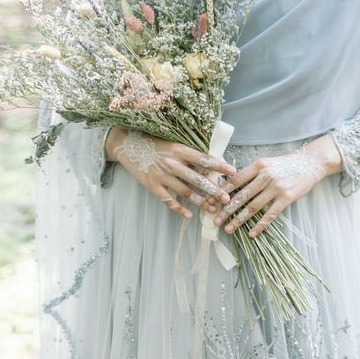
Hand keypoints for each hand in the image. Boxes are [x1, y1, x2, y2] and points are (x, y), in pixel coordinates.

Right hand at [105, 127, 234, 219]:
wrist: (126, 145)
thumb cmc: (153, 143)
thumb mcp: (172, 143)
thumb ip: (188, 153)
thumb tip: (209, 163)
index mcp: (179, 149)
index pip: (204, 159)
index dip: (219, 166)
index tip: (233, 172)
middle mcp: (172, 163)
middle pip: (197, 180)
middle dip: (214, 191)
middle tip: (226, 199)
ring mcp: (162, 176)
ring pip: (186, 192)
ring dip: (201, 202)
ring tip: (212, 209)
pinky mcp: (152, 186)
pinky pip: (169, 201)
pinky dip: (179, 209)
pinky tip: (189, 215)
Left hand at [215, 135, 342, 237]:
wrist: (310, 163)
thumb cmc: (284, 165)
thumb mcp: (266, 163)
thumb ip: (250, 173)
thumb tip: (229, 186)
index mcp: (258, 165)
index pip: (235, 180)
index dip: (222, 192)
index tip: (211, 202)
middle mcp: (266, 176)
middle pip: (242, 196)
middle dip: (226, 209)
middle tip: (215, 220)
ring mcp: (277, 188)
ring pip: (253, 207)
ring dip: (239, 220)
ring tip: (228, 229)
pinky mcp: (287, 198)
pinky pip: (270, 215)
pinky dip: (260, 225)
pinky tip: (251, 234)